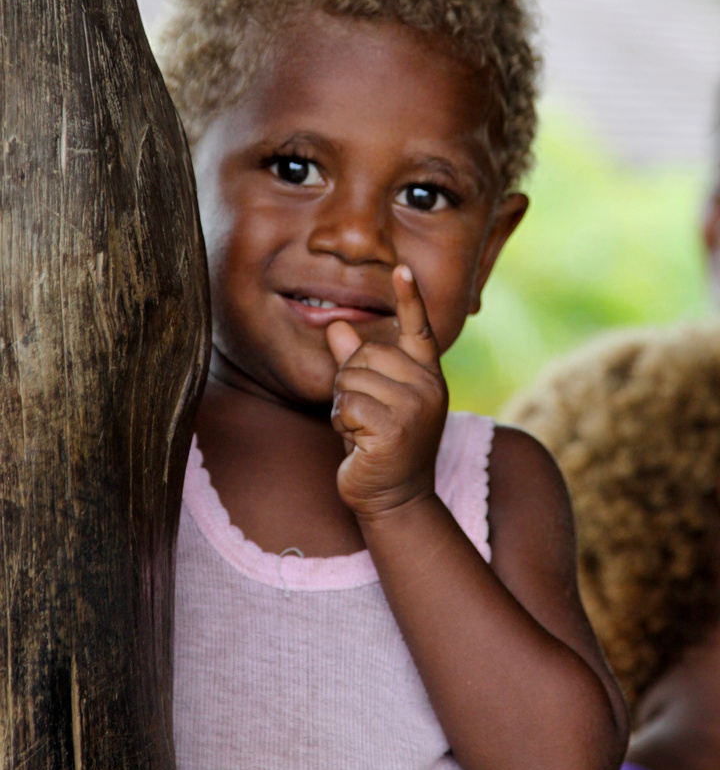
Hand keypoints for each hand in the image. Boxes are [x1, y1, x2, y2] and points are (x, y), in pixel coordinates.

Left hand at [326, 265, 447, 518]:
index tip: (403, 268)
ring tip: (361, 431)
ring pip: (351, 378)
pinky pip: (346, 405)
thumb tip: (336, 326)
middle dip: (350, 381)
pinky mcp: (395, 429)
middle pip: (365, 353)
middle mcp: (428, 386)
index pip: (419, 329)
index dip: (410, 298)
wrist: (395, 500)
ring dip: (343, 406)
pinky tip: (357, 443)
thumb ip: (356, 362)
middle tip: (363, 415)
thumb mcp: (370, 398)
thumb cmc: (380, 446)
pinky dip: (341, 423)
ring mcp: (415, 407)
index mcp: (427, 375)